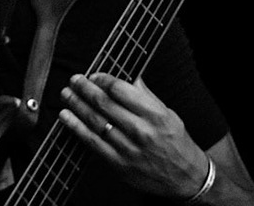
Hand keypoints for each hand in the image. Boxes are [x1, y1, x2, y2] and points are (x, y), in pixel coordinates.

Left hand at [58, 72, 212, 197]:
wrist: (188, 179)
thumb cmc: (177, 144)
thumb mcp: (169, 115)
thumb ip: (146, 96)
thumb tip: (129, 75)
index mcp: (155, 116)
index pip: (121, 90)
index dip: (103, 79)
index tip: (93, 75)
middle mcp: (142, 131)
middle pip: (104, 104)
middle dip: (85, 88)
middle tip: (74, 80)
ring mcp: (129, 149)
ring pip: (95, 121)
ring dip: (76, 105)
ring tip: (66, 94)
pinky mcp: (120, 164)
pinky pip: (93, 142)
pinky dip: (76, 128)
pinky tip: (66, 117)